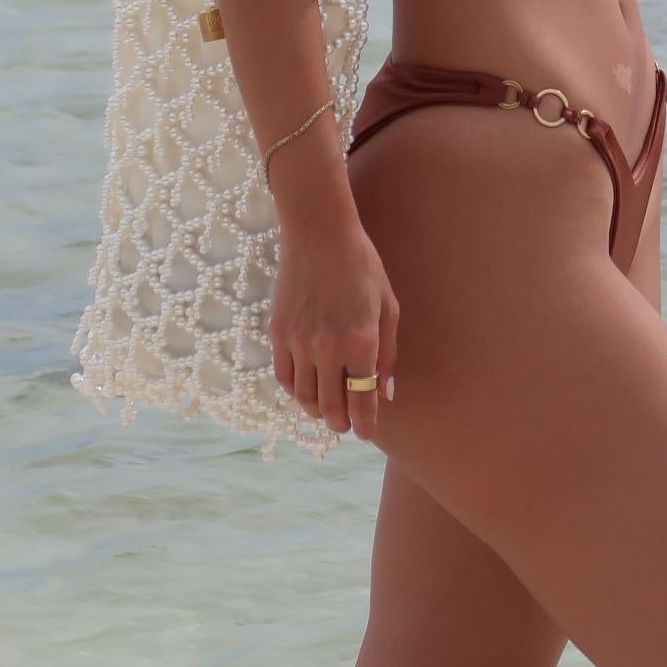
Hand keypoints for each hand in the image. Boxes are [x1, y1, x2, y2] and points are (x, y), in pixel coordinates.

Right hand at [271, 209, 397, 445]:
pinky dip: (295, 391)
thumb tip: (386, 393)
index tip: (365, 433)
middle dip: (341, 423)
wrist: (318, 232)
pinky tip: (306, 388)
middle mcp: (328, 349)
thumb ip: (388, 352)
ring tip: (327, 410)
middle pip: (331, 407)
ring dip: (317, 411)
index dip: (364, 424)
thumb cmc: (361, 264)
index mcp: (360, 342)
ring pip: (304, 398)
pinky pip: (284, 376)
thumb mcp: (388, 305)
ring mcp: (299, 342)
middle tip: (346, 424)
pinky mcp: (278, 333)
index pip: (362, 401)